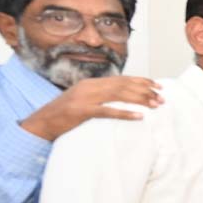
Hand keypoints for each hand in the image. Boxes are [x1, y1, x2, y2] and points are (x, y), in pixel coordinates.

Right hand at [21, 76, 163, 141]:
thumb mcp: (84, 101)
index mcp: (91, 83)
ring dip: (140, 100)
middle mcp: (89, 87)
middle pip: (123, 85)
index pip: (122, 79)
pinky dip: (124, 113)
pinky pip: (107, 112)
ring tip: (155, 105)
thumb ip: (100, 97)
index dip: (141, 81)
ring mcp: (84, 98)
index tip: (157, 86)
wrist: (41, 123)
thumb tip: (122, 97)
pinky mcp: (81, 111)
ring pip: (118, 95)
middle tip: (162, 98)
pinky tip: (139, 117)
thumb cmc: (65, 115)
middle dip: (145, 91)